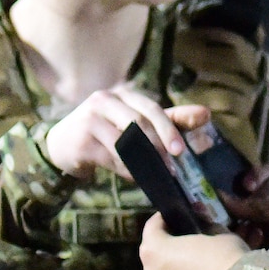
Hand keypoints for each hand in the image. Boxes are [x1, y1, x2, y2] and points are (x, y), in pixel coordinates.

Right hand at [43, 89, 210, 180]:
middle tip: (172, 167)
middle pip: (138, 124)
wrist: (62, 145)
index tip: (182, 150)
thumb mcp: (136, 122)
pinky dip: (125, 170)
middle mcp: (104, 101)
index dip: (169, 128)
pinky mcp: (80, 140)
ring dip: (143, 162)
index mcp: (123, 94)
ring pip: (124, 143)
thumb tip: (206, 114)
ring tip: (155, 174)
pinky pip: (110, 158)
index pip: (151, 109)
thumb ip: (169, 119)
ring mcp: (89, 119)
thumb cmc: (108, 132)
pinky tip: (132, 175)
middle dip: (158, 147)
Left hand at [139, 215, 250, 269]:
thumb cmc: (225, 257)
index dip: (164, 219)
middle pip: (157, 258)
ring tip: (200, 269)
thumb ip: (205, 224)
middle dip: (171, 250)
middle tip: (190, 245)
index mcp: (154, 251)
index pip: (152, 227)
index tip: (174, 216)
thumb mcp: (218, 233)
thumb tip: (201, 215)